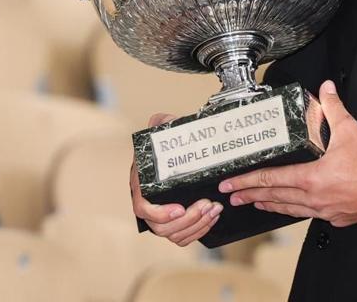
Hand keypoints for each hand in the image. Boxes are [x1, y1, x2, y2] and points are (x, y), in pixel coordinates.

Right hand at [130, 112, 223, 245]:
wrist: (181, 152)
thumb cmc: (170, 144)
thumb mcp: (166, 130)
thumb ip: (163, 123)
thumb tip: (161, 121)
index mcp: (142, 184)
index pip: (142, 207)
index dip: (159, 213)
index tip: (179, 209)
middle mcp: (149, 203)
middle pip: (160, 226)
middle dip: (188, 219)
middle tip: (207, 205)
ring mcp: (161, 214)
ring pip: (173, 234)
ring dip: (196, 225)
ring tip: (214, 209)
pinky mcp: (175, 221)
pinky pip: (182, 236)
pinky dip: (199, 230)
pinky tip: (212, 217)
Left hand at [216, 80, 356, 227]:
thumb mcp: (350, 130)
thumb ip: (334, 108)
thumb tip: (326, 89)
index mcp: (312, 178)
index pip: (271, 180)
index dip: (247, 181)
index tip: (230, 183)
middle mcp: (314, 198)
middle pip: (275, 198)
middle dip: (251, 196)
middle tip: (232, 196)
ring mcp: (324, 210)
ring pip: (289, 210)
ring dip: (269, 206)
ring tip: (255, 204)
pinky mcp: (336, 217)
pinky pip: (308, 215)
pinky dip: (294, 210)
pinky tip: (291, 208)